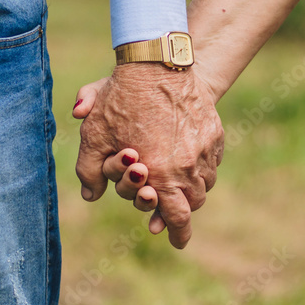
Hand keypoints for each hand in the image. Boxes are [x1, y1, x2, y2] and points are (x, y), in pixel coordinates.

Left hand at [73, 64, 224, 247]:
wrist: (157, 63)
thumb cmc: (121, 99)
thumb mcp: (94, 135)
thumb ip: (89, 171)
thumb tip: (91, 196)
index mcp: (160, 174)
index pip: (176, 217)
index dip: (178, 235)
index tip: (177, 242)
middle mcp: (187, 167)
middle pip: (193, 204)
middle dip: (181, 211)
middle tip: (172, 213)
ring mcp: (205, 149)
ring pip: (205, 183)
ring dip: (192, 190)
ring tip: (178, 186)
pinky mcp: (214, 132)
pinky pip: (212, 161)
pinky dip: (202, 167)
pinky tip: (188, 160)